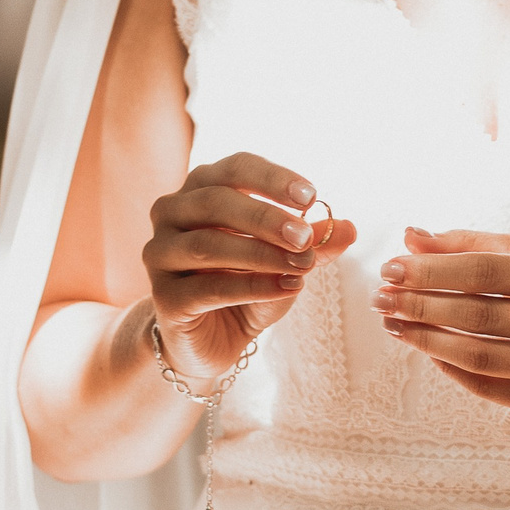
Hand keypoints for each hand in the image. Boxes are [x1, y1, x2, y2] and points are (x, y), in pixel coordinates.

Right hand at [144, 152, 356, 385]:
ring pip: (208, 244)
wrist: (212, 340)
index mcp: (200, 190)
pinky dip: (251, 286)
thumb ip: (311, 243)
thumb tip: (349, 227)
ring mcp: (160, 254)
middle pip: (216, 202)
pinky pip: (207, 288)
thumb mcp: (285, 260)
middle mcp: (171, 214)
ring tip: (302, 265)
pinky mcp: (163, 297)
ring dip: (260, 253)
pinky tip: (286, 288)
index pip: (234, 169)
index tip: (311, 196)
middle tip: (305, 236)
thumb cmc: (245, 287)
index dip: (272, 179)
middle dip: (266, 217)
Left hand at [374, 228, 509, 417]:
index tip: (390, 267)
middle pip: (478, 315)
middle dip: (420, 305)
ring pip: (480, 356)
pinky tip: (427, 351)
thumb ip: (474, 245)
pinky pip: (491, 388)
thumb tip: (410, 236)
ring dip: (428, 341)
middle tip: (381, 298)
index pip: (486, 271)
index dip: (433, 270)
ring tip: (394, 325)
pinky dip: (452, 370)